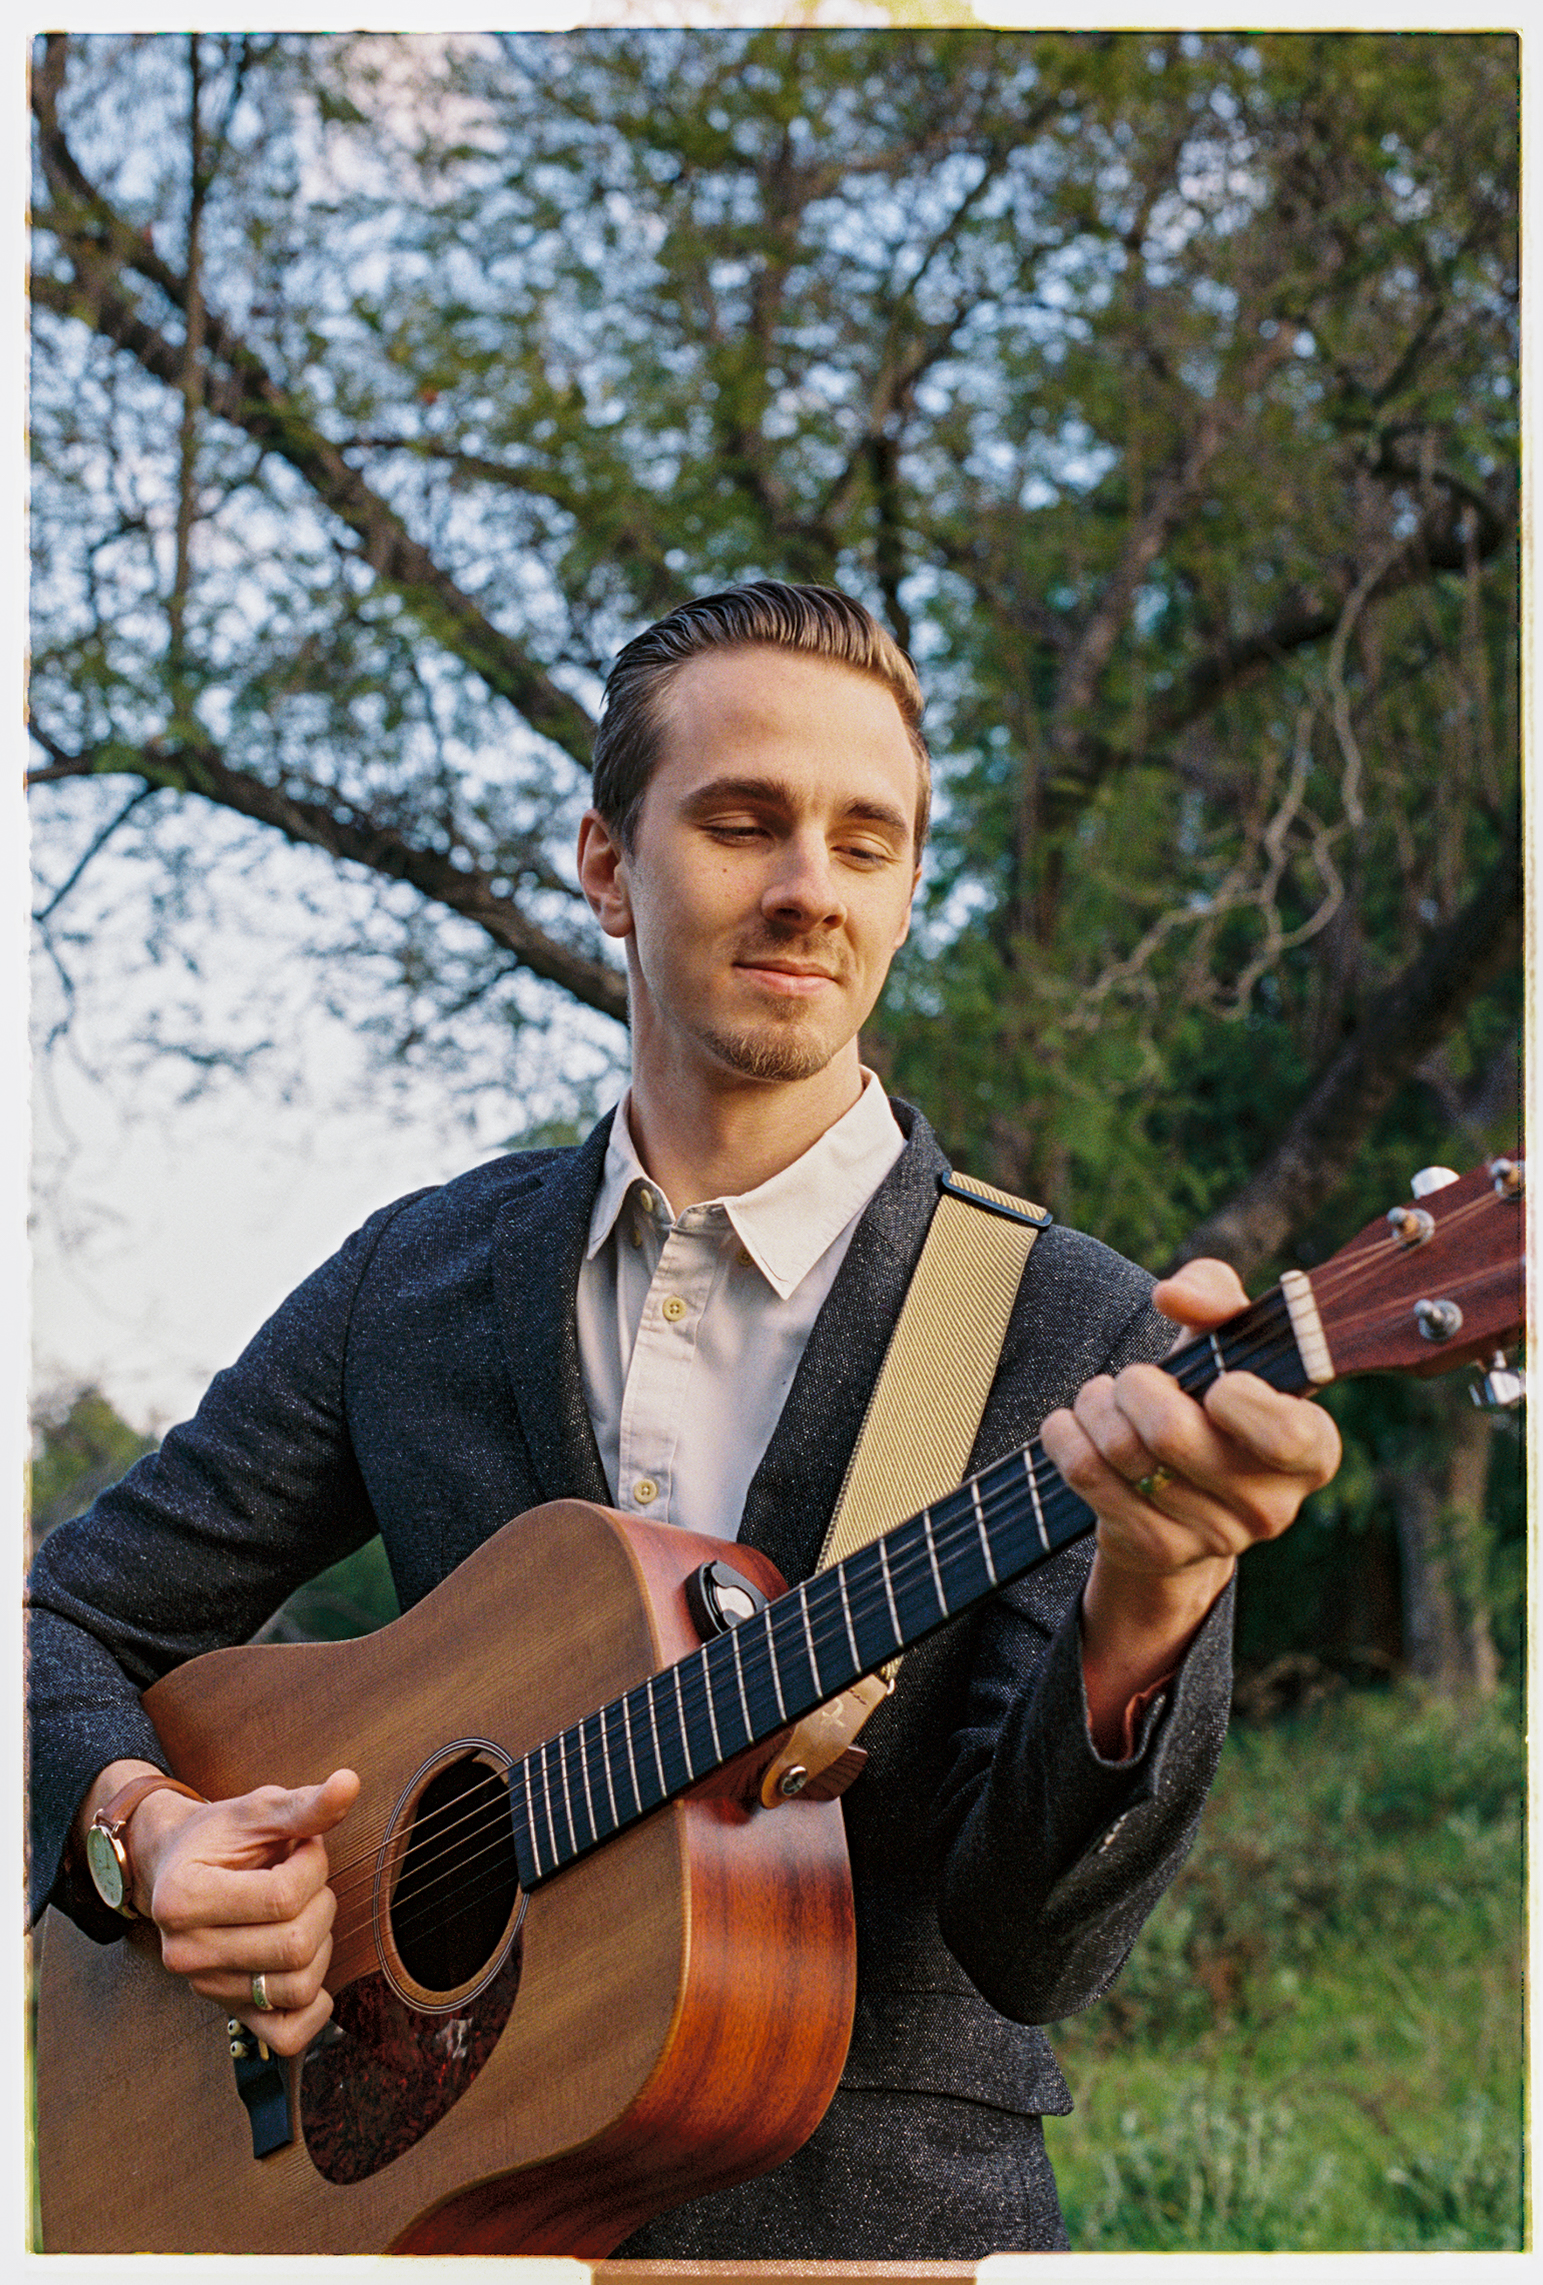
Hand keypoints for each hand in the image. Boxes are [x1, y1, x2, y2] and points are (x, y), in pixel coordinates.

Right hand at [125, 1767, 359, 2057]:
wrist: (178, 1868)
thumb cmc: (219, 1838)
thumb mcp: (256, 1811)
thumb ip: (303, 1805)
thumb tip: (350, 1783)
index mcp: (183, 1898)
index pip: (282, 1898)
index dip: (313, 1865)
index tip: (303, 1846)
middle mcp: (186, 1953)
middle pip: (294, 1946)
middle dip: (320, 1902)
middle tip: (304, 1878)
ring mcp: (206, 1988)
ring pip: (298, 1987)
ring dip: (319, 1944)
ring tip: (300, 1912)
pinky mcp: (229, 2012)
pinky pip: (286, 2035)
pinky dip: (313, 2008)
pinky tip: (309, 1963)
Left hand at [1041, 1258, 1340, 1744]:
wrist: (1178, 1482)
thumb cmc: (1211, 1391)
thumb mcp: (1225, 1336)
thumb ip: (1214, 1293)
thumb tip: (1174, 1296)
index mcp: (1312, 1450)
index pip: (1284, 1435)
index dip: (1240, 1403)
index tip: (1215, 1382)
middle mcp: (1272, 1505)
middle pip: (1173, 1434)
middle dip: (1135, 1386)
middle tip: (1136, 1379)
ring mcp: (1215, 1538)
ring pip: (1123, 1452)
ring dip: (1096, 1407)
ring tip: (1104, 1399)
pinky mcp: (1158, 1550)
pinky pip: (1088, 1478)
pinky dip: (1066, 1437)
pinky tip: (1074, 1426)